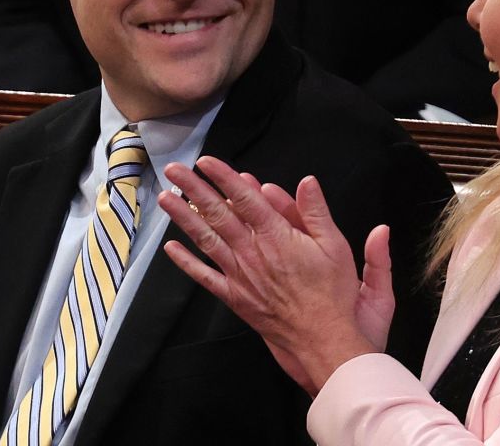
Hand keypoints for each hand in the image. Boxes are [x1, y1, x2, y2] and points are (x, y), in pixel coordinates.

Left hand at [158, 156, 392, 394]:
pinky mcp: (235, 296)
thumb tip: (306, 181)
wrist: (322, 338)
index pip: (245, 199)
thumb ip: (316, 212)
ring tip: (164, 198)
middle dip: (194, 188)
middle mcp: (253, 252)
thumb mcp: (335, 246)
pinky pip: (205, 277)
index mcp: (277, 236)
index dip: (224, 177)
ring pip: (206, 239)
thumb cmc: (332, 293)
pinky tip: (171, 247)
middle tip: (173, 169)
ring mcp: (240, 275)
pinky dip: (186, 262)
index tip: (206, 161)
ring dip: (183, 217)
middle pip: (218, 213)